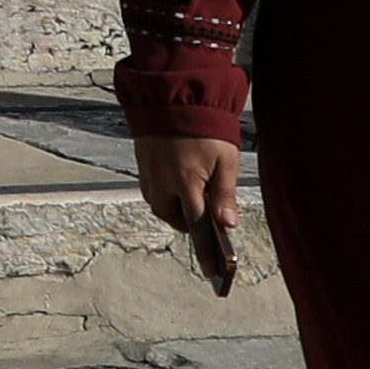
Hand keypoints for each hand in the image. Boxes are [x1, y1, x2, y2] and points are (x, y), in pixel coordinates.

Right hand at [133, 130, 241, 291]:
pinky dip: (166, 195)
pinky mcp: (142, 165)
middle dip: (191, 224)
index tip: (213, 274)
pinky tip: (178, 183)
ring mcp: (150, 174)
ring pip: (162, 207)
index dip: (207, 253)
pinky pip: (153, 191)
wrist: (171, 95)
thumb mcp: (224, 158)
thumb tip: (227, 225)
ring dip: (177, 209)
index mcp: (187, 182)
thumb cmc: (204, 125)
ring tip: (193, 196)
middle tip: (206, 214)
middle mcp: (163, 182)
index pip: (198, 228)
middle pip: (176, 219)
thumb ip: (225, 193)